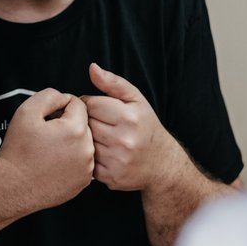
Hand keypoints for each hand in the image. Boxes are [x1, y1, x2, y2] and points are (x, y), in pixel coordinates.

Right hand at [0, 89, 94, 212]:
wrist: (12, 187)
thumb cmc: (18, 150)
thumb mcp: (27, 111)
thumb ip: (50, 96)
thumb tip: (64, 98)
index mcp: (76, 130)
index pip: (78, 104)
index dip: (60, 106)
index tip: (47, 117)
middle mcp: (87, 150)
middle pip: (83, 124)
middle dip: (66, 124)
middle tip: (45, 135)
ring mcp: (87, 168)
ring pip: (83, 143)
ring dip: (70, 142)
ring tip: (48, 150)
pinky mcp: (83, 182)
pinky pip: (82, 162)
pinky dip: (71, 160)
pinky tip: (53, 163)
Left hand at [83, 63, 181, 190]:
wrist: (162, 164)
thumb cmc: (146, 126)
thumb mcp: (136, 99)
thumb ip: (113, 82)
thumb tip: (92, 68)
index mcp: (129, 117)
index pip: (89, 104)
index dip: (88, 103)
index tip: (94, 107)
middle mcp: (124, 140)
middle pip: (85, 124)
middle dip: (86, 121)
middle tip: (97, 123)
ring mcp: (117, 160)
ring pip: (84, 143)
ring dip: (86, 139)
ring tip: (99, 137)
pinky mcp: (111, 177)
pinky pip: (87, 162)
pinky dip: (89, 157)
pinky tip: (101, 152)